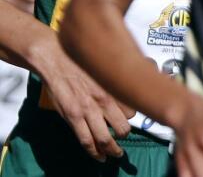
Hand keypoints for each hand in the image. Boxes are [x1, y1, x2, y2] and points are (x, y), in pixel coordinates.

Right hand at [40, 46, 133, 160]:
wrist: (57, 58)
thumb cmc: (81, 61)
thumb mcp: (105, 70)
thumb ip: (115, 83)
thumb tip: (127, 90)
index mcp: (115, 88)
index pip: (133, 111)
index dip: (132, 118)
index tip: (130, 121)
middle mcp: (105, 101)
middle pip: (123, 127)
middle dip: (124, 136)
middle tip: (123, 139)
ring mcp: (89, 111)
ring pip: (105, 138)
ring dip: (111, 150)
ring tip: (115, 154)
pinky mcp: (73, 117)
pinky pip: (86, 140)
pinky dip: (94, 152)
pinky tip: (99, 156)